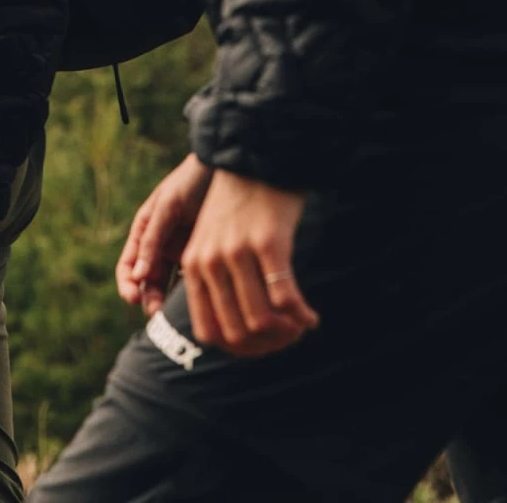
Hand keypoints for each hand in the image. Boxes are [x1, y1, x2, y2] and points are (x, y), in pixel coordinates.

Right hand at [117, 153, 213, 313]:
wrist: (227, 169)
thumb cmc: (192, 181)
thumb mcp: (168, 205)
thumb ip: (152, 239)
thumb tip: (137, 275)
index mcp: (144, 231)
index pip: (129, 265)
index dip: (127, 284)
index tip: (133, 297)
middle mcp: (160, 246)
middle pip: (147, 282)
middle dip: (148, 299)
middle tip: (157, 312)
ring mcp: (182, 253)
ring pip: (169, 287)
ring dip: (168, 302)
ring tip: (174, 313)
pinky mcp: (203, 258)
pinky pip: (194, 282)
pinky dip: (193, 294)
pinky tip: (199, 300)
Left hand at [181, 170, 319, 356]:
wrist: (256, 158)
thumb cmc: (239, 207)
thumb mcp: (213, 242)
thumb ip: (215, 280)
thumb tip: (236, 333)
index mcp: (193, 265)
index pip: (207, 331)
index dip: (236, 349)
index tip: (259, 347)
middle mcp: (210, 261)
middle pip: (236, 331)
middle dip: (265, 345)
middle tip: (287, 339)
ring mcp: (238, 253)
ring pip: (261, 319)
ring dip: (286, 333)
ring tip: (300, 327)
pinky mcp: (268, 243)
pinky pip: (285, 297)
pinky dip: (301, 315)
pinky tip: (312, 317)